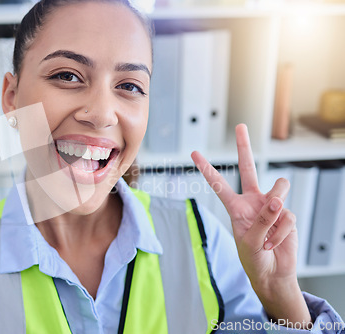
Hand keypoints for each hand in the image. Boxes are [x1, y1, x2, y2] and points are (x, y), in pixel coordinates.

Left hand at [191, 124, 310, 326]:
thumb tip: (277, 198)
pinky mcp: (286, 214)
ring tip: (269, 226)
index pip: (218, 184)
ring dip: (275, 208)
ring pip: (277, 189)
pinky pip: (286, 216)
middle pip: (249, 168)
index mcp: (235, 207)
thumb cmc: (253, 258)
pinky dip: (279, 234)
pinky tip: (273, 243)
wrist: (272, 273)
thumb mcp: (248, 240)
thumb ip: (262, 218)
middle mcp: (252, 201)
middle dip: (244, 146)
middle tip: (240, 126)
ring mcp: (271, 206)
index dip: (207, 169)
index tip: (193, 153)